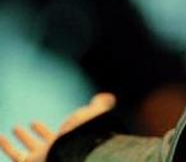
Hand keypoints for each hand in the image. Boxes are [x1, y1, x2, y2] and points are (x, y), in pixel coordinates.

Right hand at [0, 93, 115, 161]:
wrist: (75, 150)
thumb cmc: (85, 131)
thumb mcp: (94, 114)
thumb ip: (101, 105)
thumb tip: (107, 97)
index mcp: (67, 142)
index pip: (53, 138)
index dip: (42, 131)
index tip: (33, 122)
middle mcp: (54, 152)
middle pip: (38, 146)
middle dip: (29, 137)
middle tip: (20, 127)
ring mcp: (42, 158)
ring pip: (26, 152)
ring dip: (18, 141)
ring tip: (12, 130)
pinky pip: (16, 157)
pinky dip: (6, 147)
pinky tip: (0, 138)